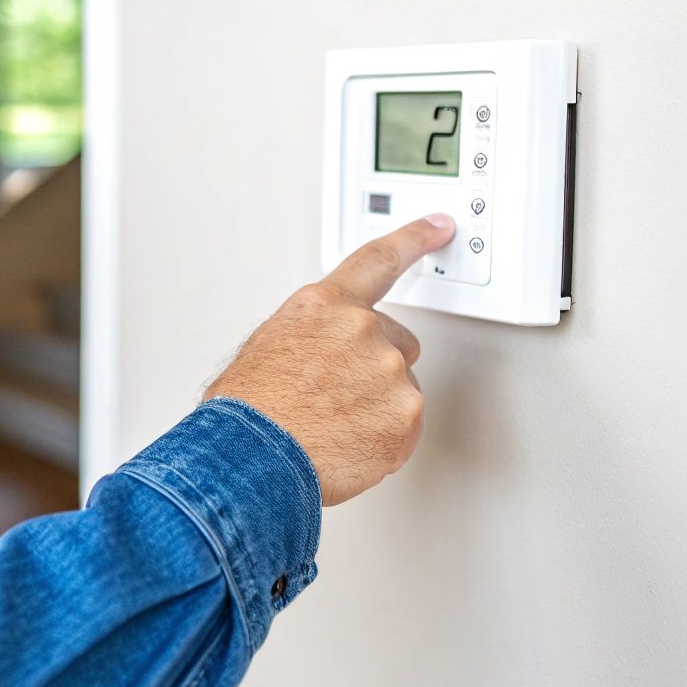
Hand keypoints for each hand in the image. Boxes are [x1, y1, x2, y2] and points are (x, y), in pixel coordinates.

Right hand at [204, 215, 454, 504]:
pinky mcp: (406, 418)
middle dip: (375, 366)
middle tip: (336, 395)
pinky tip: (346, 444)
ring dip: (377, 407)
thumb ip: (312, 334)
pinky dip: (382, 440)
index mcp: (324, 305)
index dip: (414, 239)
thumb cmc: (248, 409)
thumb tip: (322, 350)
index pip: (379, 260)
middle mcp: (363, 331)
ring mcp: (390, 374)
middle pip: (397, 343)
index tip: (439, 227)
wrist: (250, 459)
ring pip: (399, 390)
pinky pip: (405, 429)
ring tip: (332, 426)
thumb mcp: (268, 346)